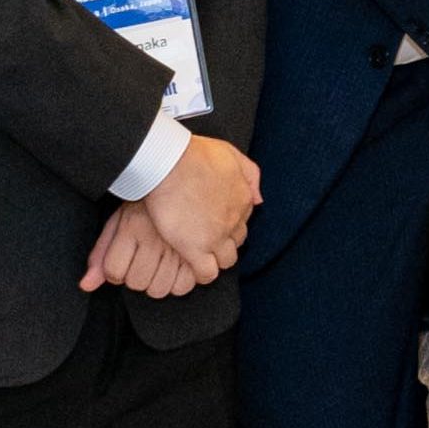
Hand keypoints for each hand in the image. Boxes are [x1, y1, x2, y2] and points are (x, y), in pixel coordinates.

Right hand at [85, 132, 261, 297]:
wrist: (169, 162)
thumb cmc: (194, 153)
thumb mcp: (230, 153)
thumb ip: (250, 173)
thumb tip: (259, 199)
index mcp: (242, 198)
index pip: (242, 221)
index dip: (229, 224)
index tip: (215, 223)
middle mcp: (234, 220)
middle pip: (237, 241)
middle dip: (225, 242)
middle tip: (206, 237)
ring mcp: (216, 237)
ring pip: (226, 260)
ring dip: (216, 259)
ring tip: (200, 254)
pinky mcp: (195, 248)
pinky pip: (207, 273)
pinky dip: (203, 274)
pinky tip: (193, 268)